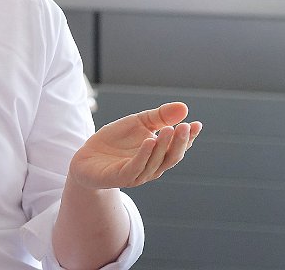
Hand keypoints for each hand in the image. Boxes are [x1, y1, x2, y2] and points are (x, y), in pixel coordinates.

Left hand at [68, 102, 201, 189]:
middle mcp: (152, 167)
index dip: (188, 137)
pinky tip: (149, 141)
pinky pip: (136, 167)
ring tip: (170, 129)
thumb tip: (184, 107)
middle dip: (180, 142)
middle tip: (186, 126)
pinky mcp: (121, 177)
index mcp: (158, 155)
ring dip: (164, 146)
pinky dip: (144, 155)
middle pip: (171, 157)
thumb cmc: (115, 141)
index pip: (178, 147)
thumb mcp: (138, 122)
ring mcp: (137, 174)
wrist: (87, 157)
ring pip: (156, 162)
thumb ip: (159, 116)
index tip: (197, 124)